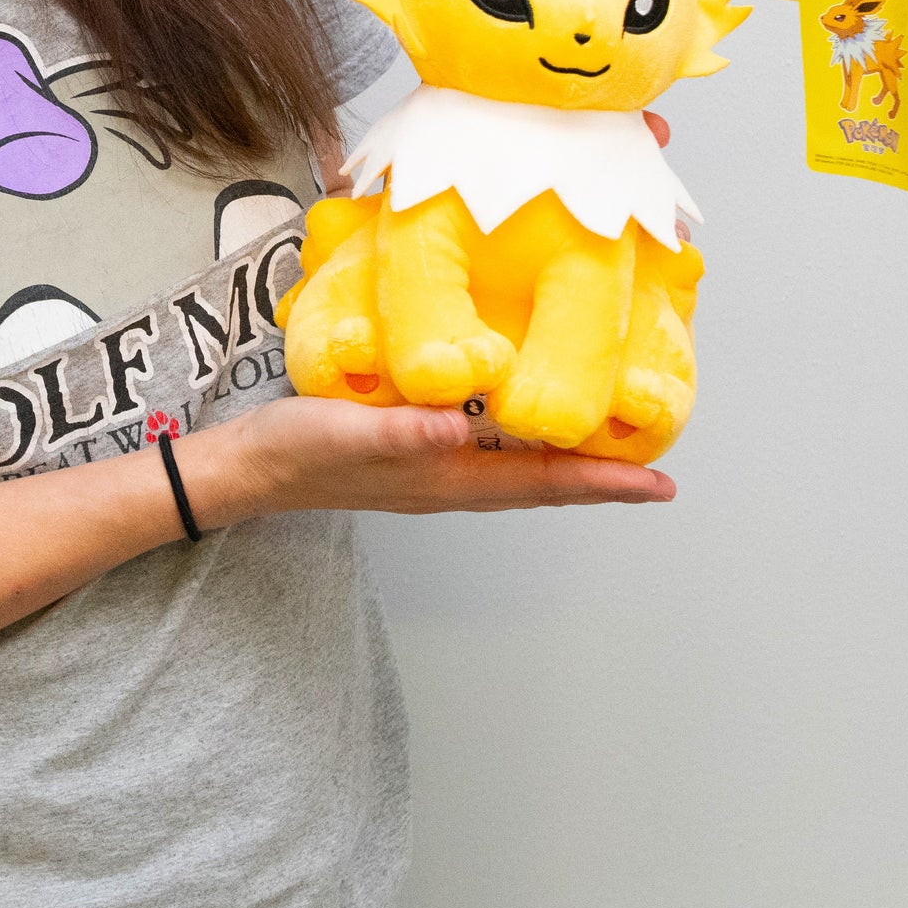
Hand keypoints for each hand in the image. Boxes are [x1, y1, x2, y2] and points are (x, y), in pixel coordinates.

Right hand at [202, 394, 674, 522]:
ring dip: (566, 462)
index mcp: (447, 478)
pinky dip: (523, 443)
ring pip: (520, 472)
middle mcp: (452, 481)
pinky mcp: (414, 454)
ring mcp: (434, 472)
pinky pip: (489, 454)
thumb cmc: (296, 449)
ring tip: (608, 449)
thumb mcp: (348, 432)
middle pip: (543, 485)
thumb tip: (460, 430)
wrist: (248, 468)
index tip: (658, 486)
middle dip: (599, 478)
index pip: (542, 483)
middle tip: (654, 472)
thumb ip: (403, 432)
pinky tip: (523, 421)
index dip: (602, 483)